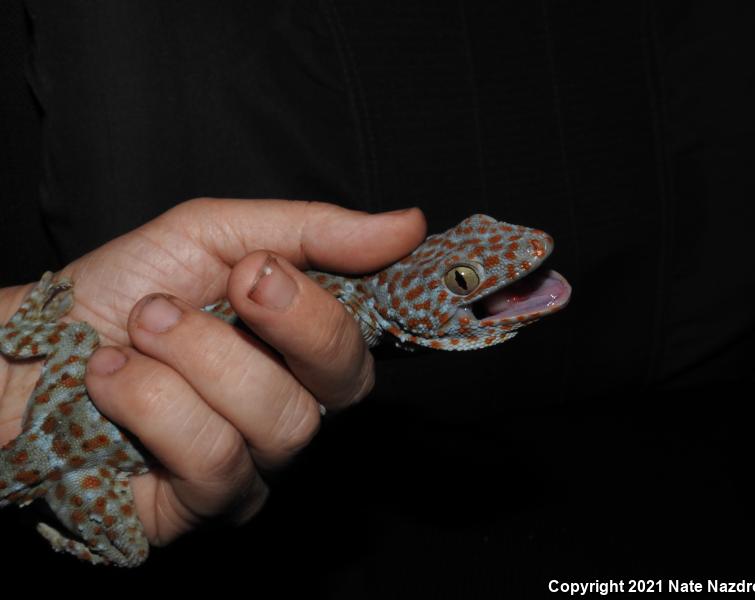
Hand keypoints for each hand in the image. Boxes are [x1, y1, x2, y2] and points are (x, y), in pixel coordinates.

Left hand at [0, 198, 424, 545]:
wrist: (38, 342)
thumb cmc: (129, 287)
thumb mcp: (216, 232)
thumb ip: (312, 231)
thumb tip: (408, 225)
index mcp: (304, 343)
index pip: (367, 340)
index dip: (334, 310)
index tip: (267, 270)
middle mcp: (295, 404)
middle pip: (346, 385)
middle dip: (284, 325)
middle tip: (226, 288)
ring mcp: (257, 460)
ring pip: (278, 420)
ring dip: (197, 356)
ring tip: (144, 327)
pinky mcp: (207, 504)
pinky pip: (216, 460)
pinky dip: (154, 403)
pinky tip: (114, 381)